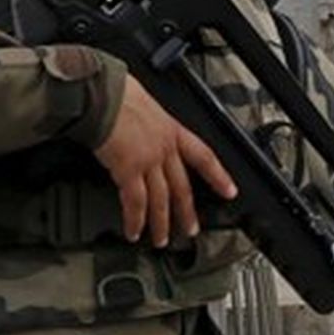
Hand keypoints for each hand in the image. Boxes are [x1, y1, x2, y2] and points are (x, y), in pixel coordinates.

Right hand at [94, 76, 237, 247]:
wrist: (103, 94)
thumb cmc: (118, 95)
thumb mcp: (147, 106)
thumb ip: (152, 125)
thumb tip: (145, 132)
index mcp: (173, 130)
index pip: (204, 157)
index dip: (218, 176)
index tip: (229, 190)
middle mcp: (165, 148)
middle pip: (182, 187)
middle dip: (187, 212)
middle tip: (191, 230)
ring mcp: (149, 160)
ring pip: (161, 200)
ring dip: (161, 224)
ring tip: (161, 240)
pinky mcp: (129, 170)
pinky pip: (135, 203)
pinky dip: (135, 220)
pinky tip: (134, 231)